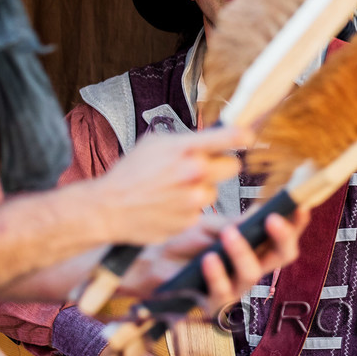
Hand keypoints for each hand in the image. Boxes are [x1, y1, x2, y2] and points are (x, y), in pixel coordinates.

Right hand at [84, 128, 250, 244]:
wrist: (107, 208)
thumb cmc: (130, 173)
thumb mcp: (154, 145)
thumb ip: (186, 142)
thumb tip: (214, 139)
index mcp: (185, 149)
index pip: (228, 138)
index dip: (242, 136)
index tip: (249, 136)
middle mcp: (194, 172)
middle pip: (233, 167)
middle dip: (221, 166)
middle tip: (203, 169)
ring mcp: (193, 198)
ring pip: (215, 191)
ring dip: (201, 190)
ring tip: (174, 191)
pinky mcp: (190, 220)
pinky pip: (200, 210)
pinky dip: (188, 209)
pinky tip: (168, 205)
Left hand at [122, 206, 309, 312]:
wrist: (147, 262)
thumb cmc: (183, 242)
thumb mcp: (210, 225)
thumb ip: (236, 223)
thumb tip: (263, 211)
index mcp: (256, 246)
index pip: (284, 234)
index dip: (297, 223)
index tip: (300, 205)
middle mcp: (252, 267)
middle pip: (282, 257)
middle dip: (282, 238)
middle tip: (273, 218)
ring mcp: (235, 287)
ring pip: (252, 273)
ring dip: (242, 252)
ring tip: (228, 234)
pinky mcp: (213, 303)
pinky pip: (221, 291)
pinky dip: (216, 273)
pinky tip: (209, 259)